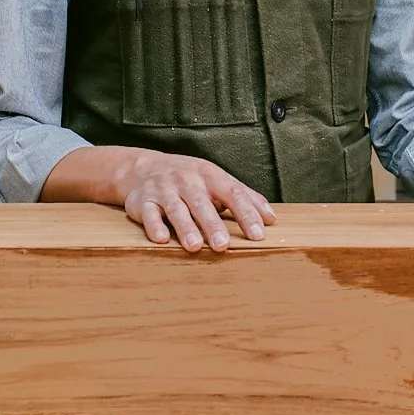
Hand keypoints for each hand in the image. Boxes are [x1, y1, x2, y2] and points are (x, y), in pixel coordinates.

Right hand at [122, 153, 274, 252]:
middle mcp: (187, 181)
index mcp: (210, 176)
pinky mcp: (142, 202)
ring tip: (195, 246)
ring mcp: (164, 190)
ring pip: (176, 209)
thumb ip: (245, 197)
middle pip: (202, 203)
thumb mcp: (217, 180)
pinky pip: (148, 214)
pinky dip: (154, 225)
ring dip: (185, 227)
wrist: (143, 168)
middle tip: (223, 246)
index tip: (258, 235)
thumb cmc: (190, 179)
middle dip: (213, 225)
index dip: (245, 214)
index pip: (232, 193)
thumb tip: (271, 218)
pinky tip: (161, 238)